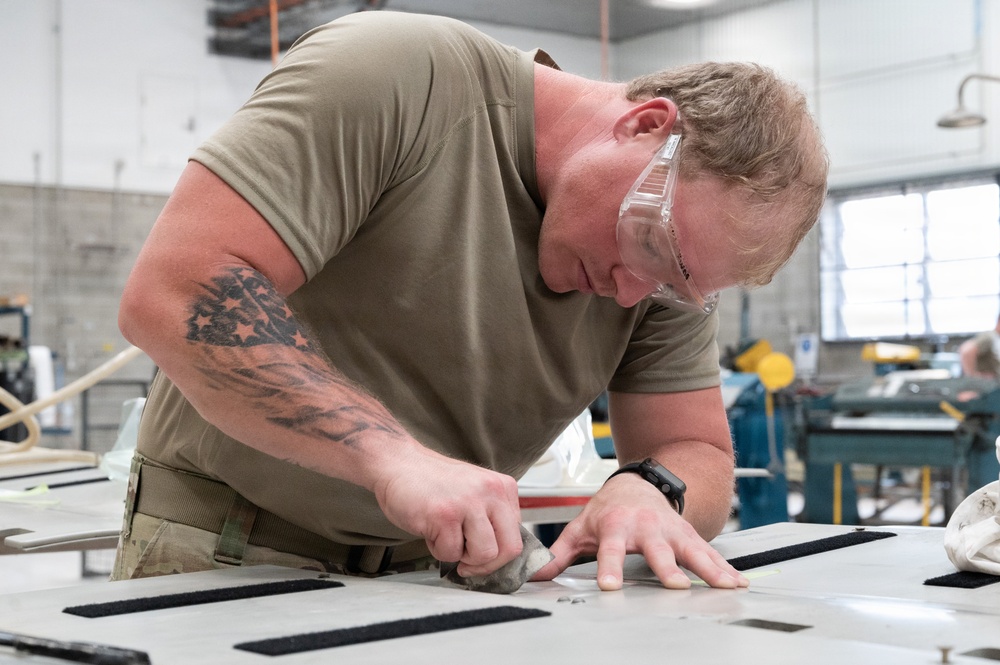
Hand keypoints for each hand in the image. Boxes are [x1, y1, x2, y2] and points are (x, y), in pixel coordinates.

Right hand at [374, 448, 523, 576]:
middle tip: (467, 562)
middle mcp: (491, 492)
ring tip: (446, 538)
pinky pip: (451, 553)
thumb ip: (491, 518)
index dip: (500, 556)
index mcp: (503, 487)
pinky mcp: (445, 515)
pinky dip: (437, 550)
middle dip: (486, 564)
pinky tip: (430, 530)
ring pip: (483, 555)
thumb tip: (502, 557)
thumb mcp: (475, 492)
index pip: (519, 536)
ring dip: (461, 557)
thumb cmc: (433, 482)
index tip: (485, 561)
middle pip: (509, 549)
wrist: (398, 464)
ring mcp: (468, 503)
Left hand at [532, 473, 748, 589]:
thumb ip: (559, 553)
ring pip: (691, 550)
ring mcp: (671, 531)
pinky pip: (709, 553)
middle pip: (657, 550)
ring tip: (723, 586)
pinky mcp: (689, 535)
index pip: (611, 550)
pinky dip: (725, 568)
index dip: (610, 568)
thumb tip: (535, 575)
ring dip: (708, 569)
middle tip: (676, 586)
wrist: (637, 484)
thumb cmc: (608, 510)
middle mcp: (646, 528)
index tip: (609, 586)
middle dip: (667, 568)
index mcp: (616, 526)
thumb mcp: (581, 527)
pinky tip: (738, 582)